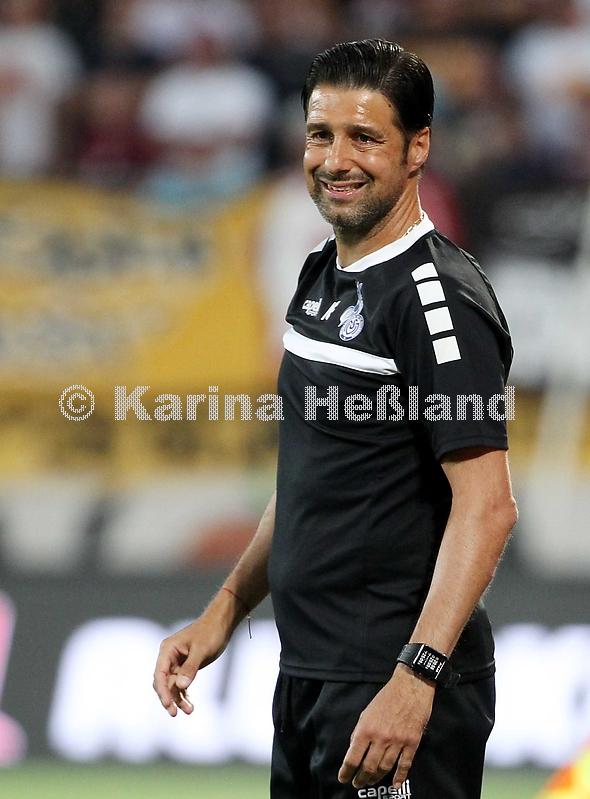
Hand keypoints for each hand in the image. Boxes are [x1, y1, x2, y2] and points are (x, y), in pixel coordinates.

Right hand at [153, 617, 227, 716]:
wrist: (222, 623)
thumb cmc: (211, 632)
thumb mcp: (202, 650)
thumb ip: (190, 668)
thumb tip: (181, 687)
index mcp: (168, 649)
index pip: (159, 674)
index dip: (162, 692)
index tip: (169, 706)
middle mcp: (169, 656)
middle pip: (163, 682)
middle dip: (168, 698)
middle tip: (175, 713)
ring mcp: (177, 662)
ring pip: (172, 685)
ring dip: (178, 699)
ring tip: (189, 711)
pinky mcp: (185, 666)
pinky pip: (181, 683)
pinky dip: (184, 694)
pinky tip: (190, 705)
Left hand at [338, 665, 434, 789]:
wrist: (410, 687)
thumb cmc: (386, 697)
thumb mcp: (367, 711)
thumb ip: (359, 731)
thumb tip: (354, 748)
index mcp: (366, 729)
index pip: (353, 757)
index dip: (346, 771)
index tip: (343, 778)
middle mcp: (381, 738)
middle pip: (368, 767)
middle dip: (360, 778)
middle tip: (357, 784)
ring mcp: (397, 742)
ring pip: (384, 768)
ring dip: (376, 778)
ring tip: (370, 782)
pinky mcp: (412, 743)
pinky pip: (404, 765)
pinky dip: (399, 777)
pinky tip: (394, 785)